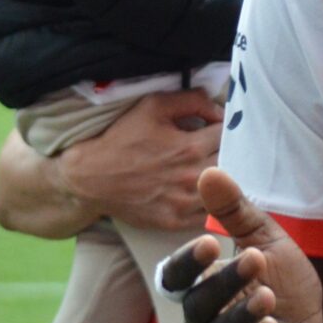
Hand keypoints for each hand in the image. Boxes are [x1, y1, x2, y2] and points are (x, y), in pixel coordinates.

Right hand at [59, 89, 223, 231]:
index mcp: (190, 148)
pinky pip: (210, 215)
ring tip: (215, 171)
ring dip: (224, 179)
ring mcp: (186, 204)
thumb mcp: (153, 106)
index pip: (228, 136)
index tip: (219, 129)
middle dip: (229, 153)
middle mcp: (193, 178)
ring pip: (225, 191)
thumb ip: (192, 100)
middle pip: (232, 164)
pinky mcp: (177, 222)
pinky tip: (207, 193)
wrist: (90, 178)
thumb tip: (219, 110)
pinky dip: (213, 203)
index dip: (226, 129)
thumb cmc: (121, 139)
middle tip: (217, 149)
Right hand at [159, 169, 322, 322]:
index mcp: (202, 289)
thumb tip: (208, 172)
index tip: (209, 242)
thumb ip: (236, 213)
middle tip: (254, 260)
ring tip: (267, 296)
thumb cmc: (282, 286)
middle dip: (224, 283)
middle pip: (197, 305)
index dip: (187, 263)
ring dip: (240, 315)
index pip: (176, 277)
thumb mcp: (266, 243)